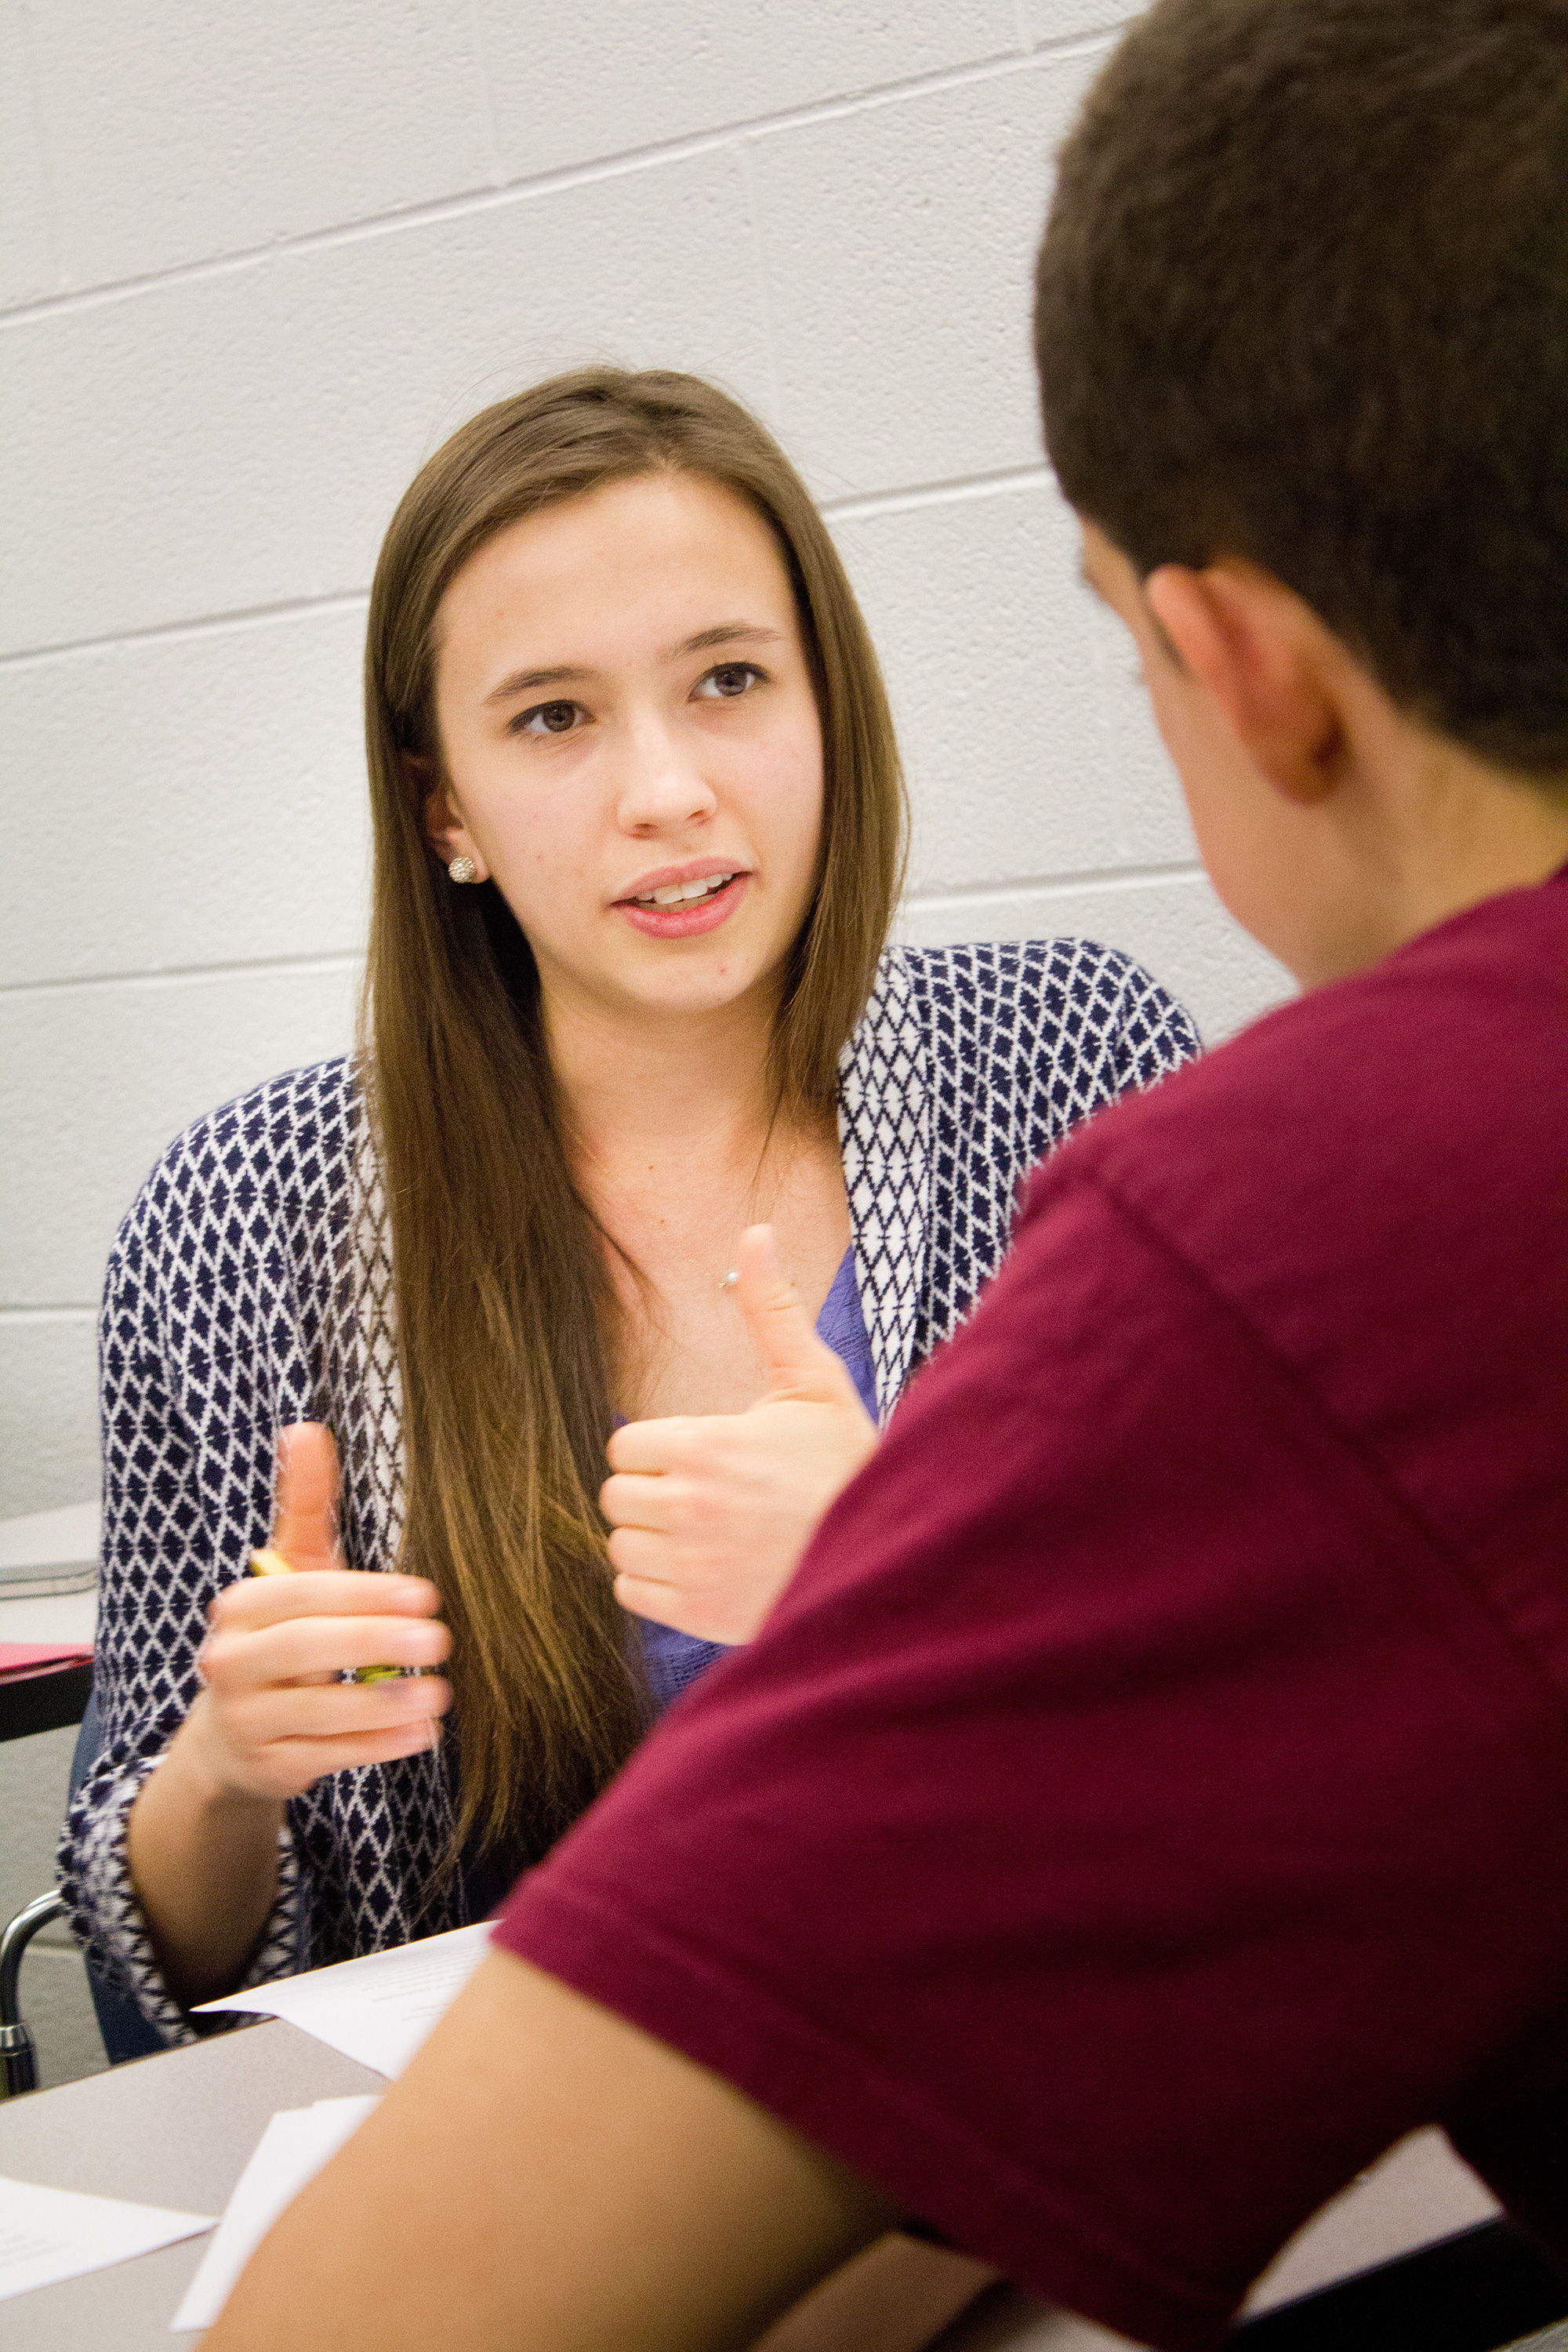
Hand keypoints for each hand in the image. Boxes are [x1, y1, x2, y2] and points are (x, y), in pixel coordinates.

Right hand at [180, 1421, 452, 1803]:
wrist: (233, 1738)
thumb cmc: (281, 1639)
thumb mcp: (291, 1573)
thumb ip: (304, 1505)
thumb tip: (306, 1428)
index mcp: (240, 1607)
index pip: (301, 1593)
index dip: (363, 1594)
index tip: (425, 1595)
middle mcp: (231, 1662)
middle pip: (303, 1648)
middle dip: (372, 1642)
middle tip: (439, 1639)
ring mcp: (246, 1720)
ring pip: (316, 1711)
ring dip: (381, 1702)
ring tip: (439, 1693)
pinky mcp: (268, 1767)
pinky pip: (326, 1756)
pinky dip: (375, 1747)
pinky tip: (421, 1734)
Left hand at [601, 1226, 878, 1643]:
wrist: (892, 1554)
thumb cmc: (848, 1465)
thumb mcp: (814, 1381)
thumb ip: (770, 1309)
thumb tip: (754, 1232)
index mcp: (708, 1447)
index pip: (623, 1444)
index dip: (656, 1446)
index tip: (698, 1453)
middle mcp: (691, 1509)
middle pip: (616, 1495)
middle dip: (651, 1490)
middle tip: (704, 1492)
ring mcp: (693, 1567)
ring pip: (620, 1546)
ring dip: (650, 1538)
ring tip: (704, 1530)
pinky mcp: (699, 1614)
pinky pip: (632, 1593)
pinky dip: (657, 1583)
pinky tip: (702, 1567)